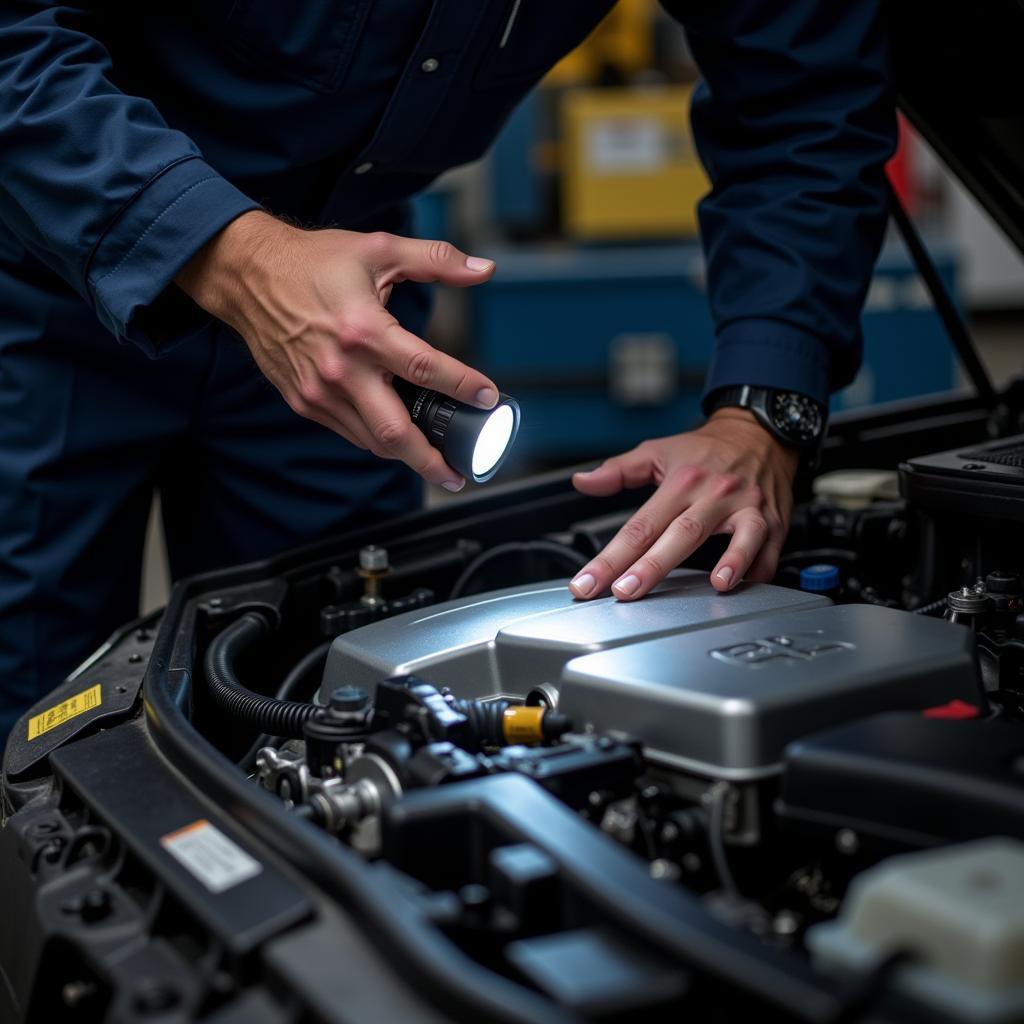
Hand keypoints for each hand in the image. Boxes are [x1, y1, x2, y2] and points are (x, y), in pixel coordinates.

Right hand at [176, 210, 498, 490]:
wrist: (249, 276)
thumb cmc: (314, 262)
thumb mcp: (379, 250)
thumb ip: (436, 260)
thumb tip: (484, 270)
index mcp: (364, 330)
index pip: (425, 369)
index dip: (463, 386)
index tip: (487, 398)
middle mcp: (341, 369)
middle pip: (394, 432)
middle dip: (429, 460)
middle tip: (457, 474)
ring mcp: (319, 391)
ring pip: (370, 441)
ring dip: (404, 455)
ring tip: (432, 462)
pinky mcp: (303, 401)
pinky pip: (348, 431)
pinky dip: (374, 438)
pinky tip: (394, 436)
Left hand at [568, 409, 798, 600]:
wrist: (759, 432)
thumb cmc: (706, 449)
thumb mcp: (657, 451)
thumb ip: (617, 471)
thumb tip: (583, 481)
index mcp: (681, 483)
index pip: (639, 526)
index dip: (611, 557)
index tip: (587, 582)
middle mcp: (713, 495)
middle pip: (681, 534)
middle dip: (651, 567)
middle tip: (625, 592)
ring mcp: (747, 508)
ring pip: (739, 536)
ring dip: (731, 561)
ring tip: (716, 585)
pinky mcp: (773, 521)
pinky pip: (769, 549)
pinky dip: (760, 570)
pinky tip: (746, 588)